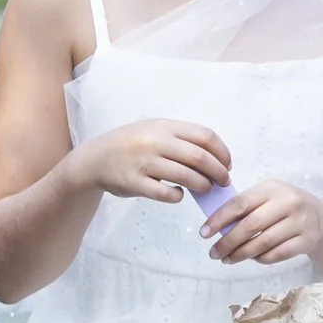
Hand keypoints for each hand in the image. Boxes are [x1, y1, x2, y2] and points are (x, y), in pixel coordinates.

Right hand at [71, 120, 230, 205]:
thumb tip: (215, 160)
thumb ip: (180, 140)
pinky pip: (164, 193)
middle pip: (199, 157)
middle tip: (224, 181)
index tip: (228, 164)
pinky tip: (179, 195)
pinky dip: (177, 196)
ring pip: (185, 176)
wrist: (94, 159)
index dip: (222, 152)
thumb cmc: (132, 146)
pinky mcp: (134, 182)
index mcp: (163, 126)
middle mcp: (154, 141)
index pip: (204, 136)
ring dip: (203, 185)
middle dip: (218, 171)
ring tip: (206, 189)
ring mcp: (143, 162)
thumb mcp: (154, 131)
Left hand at [204, 179, 322, 266]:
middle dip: (227, 242)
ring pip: (263, 243)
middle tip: (213, 253)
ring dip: (240, 254)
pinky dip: (260, 258)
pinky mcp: (306, 241)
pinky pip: (276, 254)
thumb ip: (244, 207)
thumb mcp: (267, 196)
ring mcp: (300, 222)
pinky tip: (251, 258)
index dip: (219, 219)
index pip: (240, 203)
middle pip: (250, 226)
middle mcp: (288, 202)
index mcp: (272, 188)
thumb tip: (214, 225)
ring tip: (227, 259)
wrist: (320, 217)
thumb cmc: (284, 206)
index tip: (204, 233)